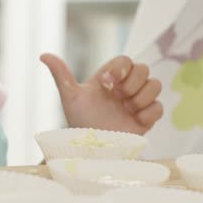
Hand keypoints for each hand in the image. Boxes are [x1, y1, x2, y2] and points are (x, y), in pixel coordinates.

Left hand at [40, 54, 162, 134]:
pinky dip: (148, 113)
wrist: (90, 148)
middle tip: (117, 98)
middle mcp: (125, 87)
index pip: (125, 60)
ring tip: (126, 110)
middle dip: (131, 84)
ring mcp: (138, 102)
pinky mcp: (147, 118)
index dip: (120, 69)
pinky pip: (159, 107)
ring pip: (155, 85)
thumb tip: (43, 54)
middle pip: (144, 69)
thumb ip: (61, 74)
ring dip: (141, 98)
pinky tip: (133, 119)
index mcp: (110, 78)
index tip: (107, 84)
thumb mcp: (70, 96)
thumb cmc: (79, 120)